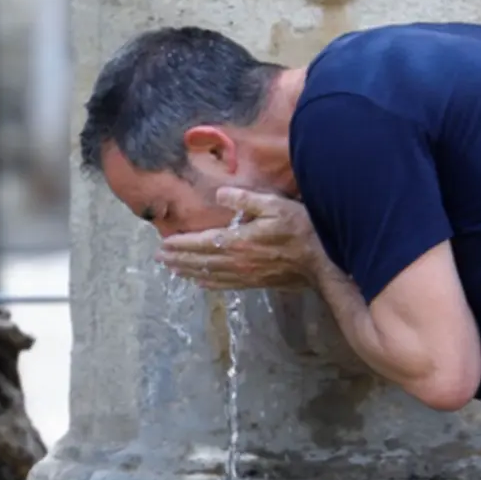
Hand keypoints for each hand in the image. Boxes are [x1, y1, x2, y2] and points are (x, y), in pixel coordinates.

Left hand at [156, 187, 324, 290]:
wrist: (321, 261)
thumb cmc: (300, 229)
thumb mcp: (274, 205)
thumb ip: (244, 200)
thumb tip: (218, 195)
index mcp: (238, 241)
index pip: (202, 242)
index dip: (181, 243)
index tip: (163, 244)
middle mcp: (237, 261)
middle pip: (200, 261)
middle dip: (178, 259)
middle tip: (159, 259)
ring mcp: (245, 275)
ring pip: (209, 274)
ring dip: (188, 272)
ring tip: (172, 269)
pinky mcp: (255, 283)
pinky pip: (225, 284)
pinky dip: (209, 284)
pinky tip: (200, 283)